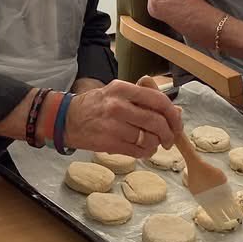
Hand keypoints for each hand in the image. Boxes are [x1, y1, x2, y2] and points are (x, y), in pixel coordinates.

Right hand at [64, 79, 181, 157]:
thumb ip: (143, 100)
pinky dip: (145, 152)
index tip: (176, 123)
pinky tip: (143, 150)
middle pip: (156, 121)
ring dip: (156, 144)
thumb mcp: (117, 93)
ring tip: (153, 144)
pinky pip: (137, 151)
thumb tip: (175, 112)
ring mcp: (113, 125)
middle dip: (168, 133)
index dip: (172, 114)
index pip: (158, 100)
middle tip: (169, 139)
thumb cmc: (95, 106)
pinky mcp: (109, 143)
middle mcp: (118, 105)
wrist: (66, 119)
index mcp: (122, 89)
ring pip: (148, 138)